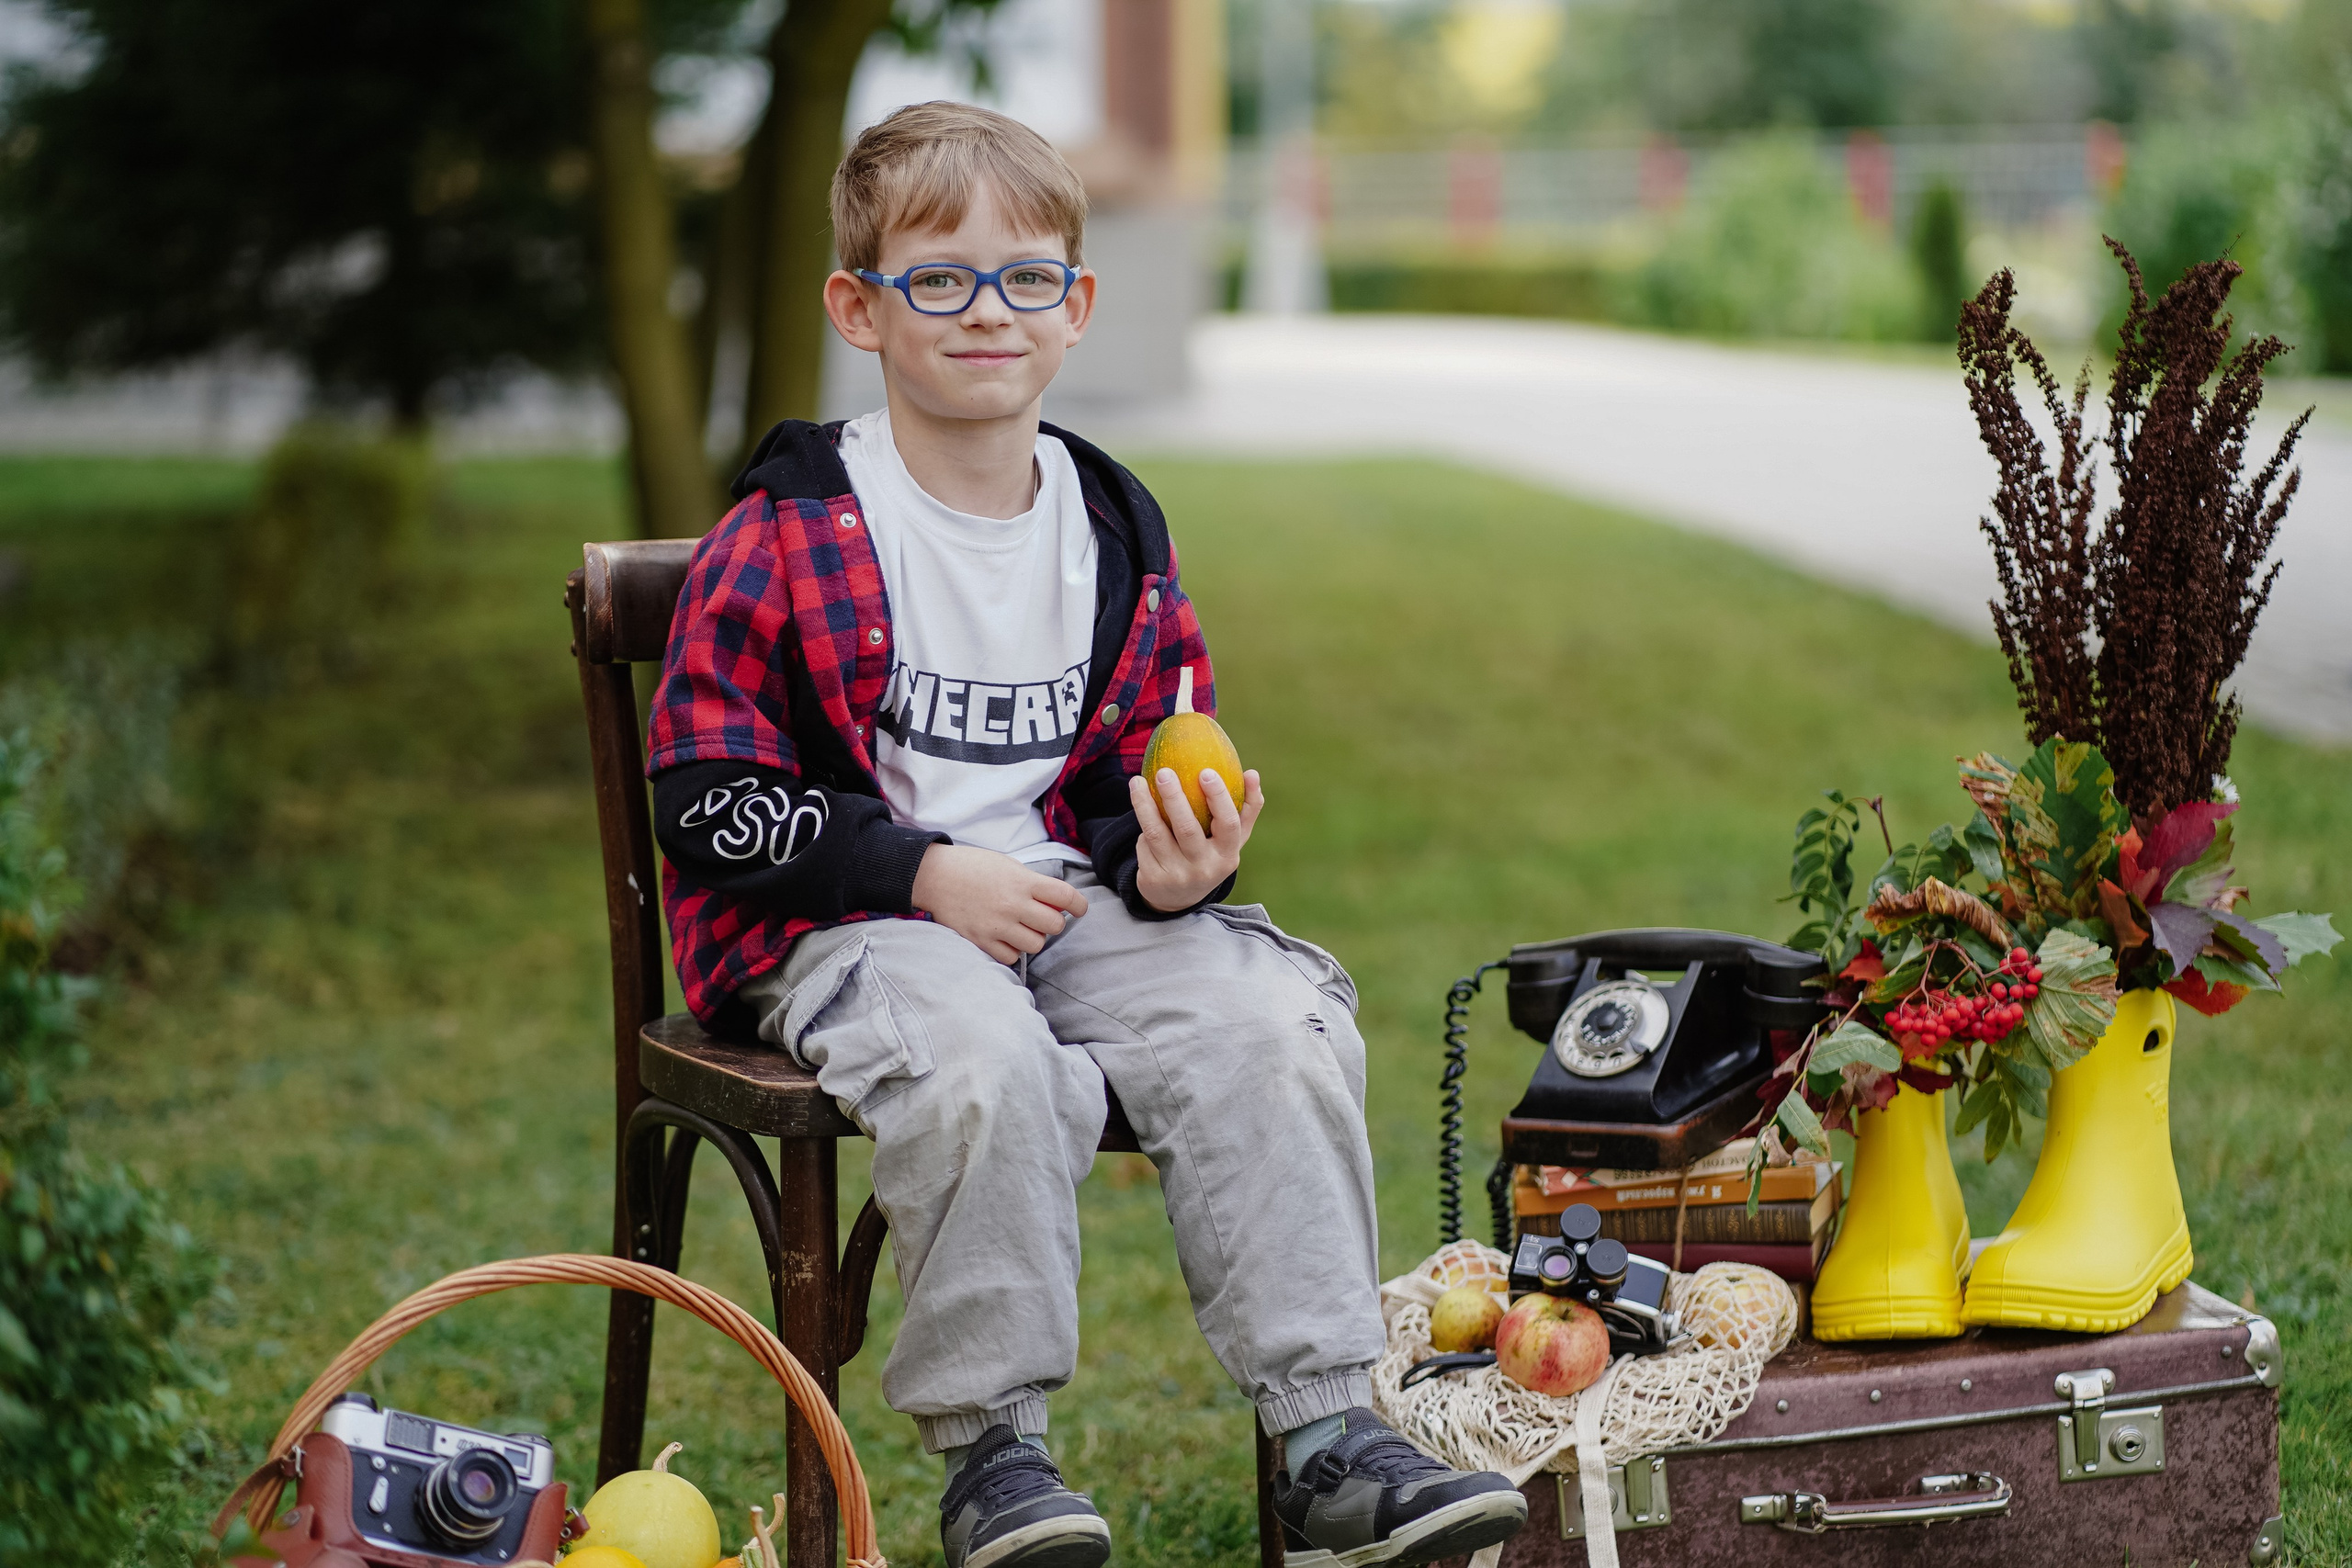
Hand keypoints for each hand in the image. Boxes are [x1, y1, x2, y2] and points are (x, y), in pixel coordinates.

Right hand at [911, 844, 1088, 963]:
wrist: (934, 876)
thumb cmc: (973, 867)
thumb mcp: (1008, 865)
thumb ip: (1032, 883)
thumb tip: (1057, 902)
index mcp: (1022, 881)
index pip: (1065, 896)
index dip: (1079, 905)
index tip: (1079, 909)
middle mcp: (1012, 904)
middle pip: (1054, 925)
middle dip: (1053, 922)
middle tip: (1041, 916)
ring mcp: (997, 925)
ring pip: (1035, 945)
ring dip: (1033, 937)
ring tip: (1019, 926)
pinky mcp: (981, 940)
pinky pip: (1011, 957)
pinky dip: (1012, 950)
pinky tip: (1004, 937)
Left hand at [1130, 767, 1262, 912]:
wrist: (1179, 899)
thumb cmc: (1211, 855)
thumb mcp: (1232, 839)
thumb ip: (1247, 807)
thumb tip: (1252, 773)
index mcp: (1228, 855)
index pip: (1228, 824)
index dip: (1219, 798)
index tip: (1206, 772)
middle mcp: (1204, 868)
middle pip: (1187, 829)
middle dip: (1174, 797)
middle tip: (1164, 772)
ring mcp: (1177, 876)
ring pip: (1157, 833)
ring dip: (1144, 804)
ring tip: (1137, 781)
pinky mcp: (1153, 879)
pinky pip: (1144, 843)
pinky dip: (1143, 826)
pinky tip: (1141, 812)